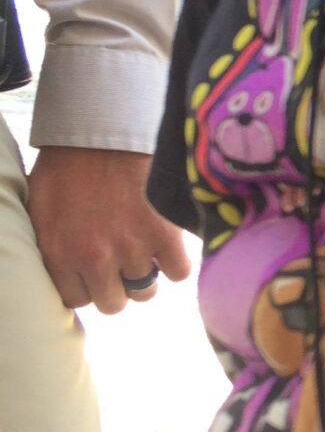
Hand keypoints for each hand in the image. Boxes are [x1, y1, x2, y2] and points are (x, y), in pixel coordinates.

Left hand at [26, 146, 190, 313]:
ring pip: (145, 292)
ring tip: (144, 251)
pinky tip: (166, 245)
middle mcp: (94, 258)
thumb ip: (50, 246)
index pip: (76, 299)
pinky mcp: (164, 234)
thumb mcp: (39, 208)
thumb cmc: (68, 164)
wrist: (106, 128)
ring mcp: (131, 247)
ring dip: (145, 274)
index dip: (88, 286)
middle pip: (113, 303)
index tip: (95, 272)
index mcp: (58, 253)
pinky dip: (175, 263)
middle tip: (121, 264)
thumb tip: (63, 274)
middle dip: (117, 286)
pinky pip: (177, 272)